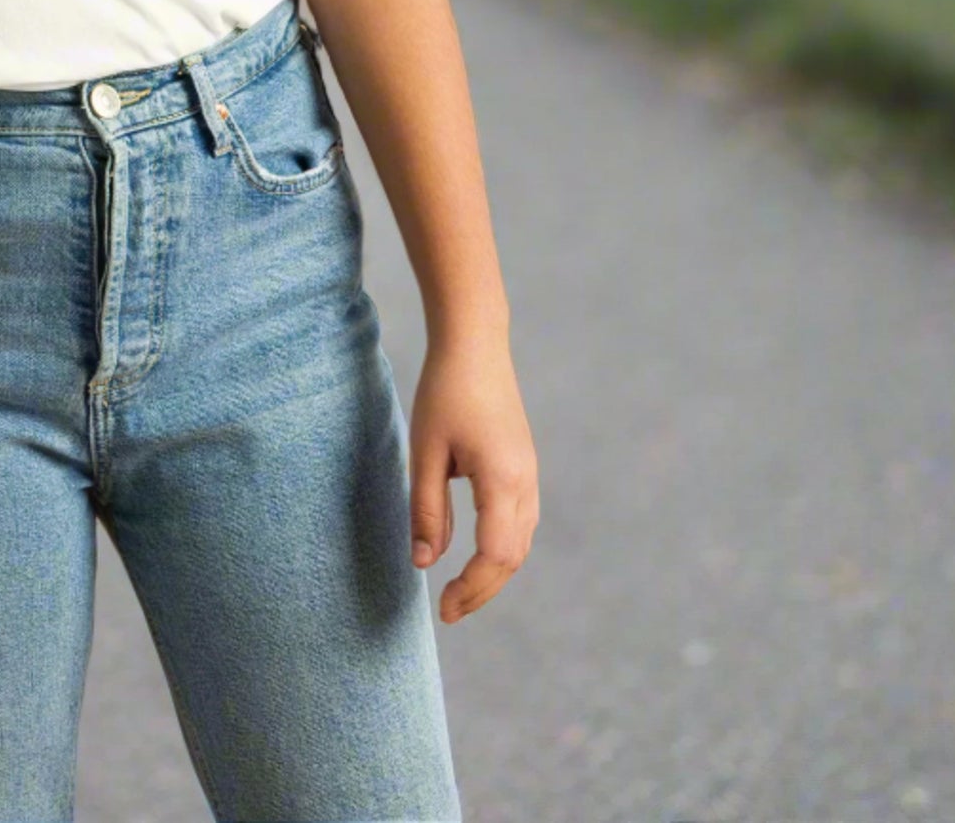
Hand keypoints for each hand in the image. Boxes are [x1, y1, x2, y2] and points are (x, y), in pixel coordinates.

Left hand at [407, 332, 537, 623]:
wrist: (476, 343)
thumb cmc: (445, 391)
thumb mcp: (425, 450)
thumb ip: (427, 509)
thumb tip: (424, 563)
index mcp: (503, 481)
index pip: (495, 556)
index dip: (471, 589)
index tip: (443, 609)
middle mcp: (525, 484)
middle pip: (512, 558)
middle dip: (482, 590)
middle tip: (448, 610)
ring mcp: (530, 475)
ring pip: (521, 543)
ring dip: (494, 573)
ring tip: (460, 591)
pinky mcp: (524, 467)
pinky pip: (520, 523)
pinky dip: (502, 550)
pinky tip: (477, 555)